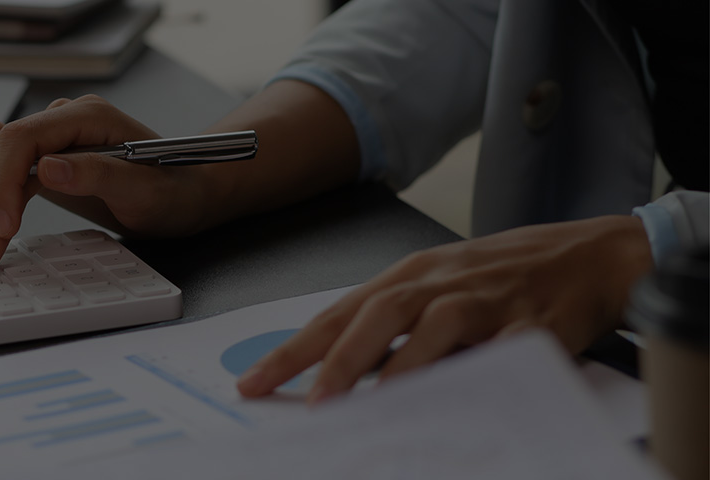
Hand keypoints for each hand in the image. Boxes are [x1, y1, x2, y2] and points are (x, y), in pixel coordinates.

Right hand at [0, 95, 212, 280]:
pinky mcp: (43, 157)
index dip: (3, 184)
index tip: (5, 229)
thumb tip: (46, 169)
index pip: (20, 140)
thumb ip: (96, 175)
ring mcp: (48, 136)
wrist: (192, 193)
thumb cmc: (175, 191)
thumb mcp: (145, 191)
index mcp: (84, 117)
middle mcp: (60, 120)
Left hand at [235, 215, 653, 402]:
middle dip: (340, 360)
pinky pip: (503, 349)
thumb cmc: (501, 276)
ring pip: (436, 327)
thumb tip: (334, 375)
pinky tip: (458, 393)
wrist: (589, 254)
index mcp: (407, 276)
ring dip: (402, 366)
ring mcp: (486, 300)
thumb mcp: (434, 290)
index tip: (255, 382)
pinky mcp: (533, 322)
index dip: (294, 350)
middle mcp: (439, 283)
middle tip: (313, 402)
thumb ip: (387, 329)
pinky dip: (480, 370)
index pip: (337, 314)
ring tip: (373, 404)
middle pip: (378, 315)